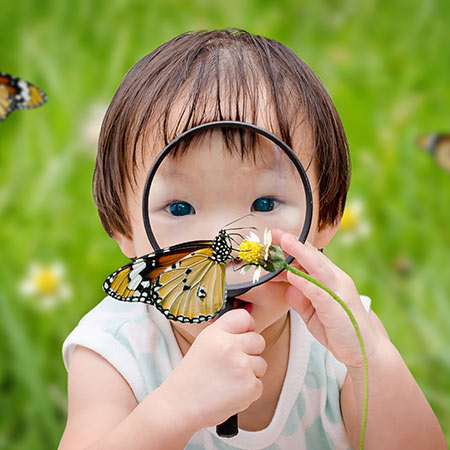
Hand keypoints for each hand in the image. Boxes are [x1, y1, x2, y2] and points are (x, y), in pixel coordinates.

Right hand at [160, 309, 266, 429]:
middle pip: (258, 340)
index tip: (241, 336)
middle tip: (232, 363)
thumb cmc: (192, 376)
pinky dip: (248, 391)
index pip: (245, 317)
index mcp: (216, 333)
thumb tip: (250, 325)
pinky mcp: (250, 387)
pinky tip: (231, 391)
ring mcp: (241, 366)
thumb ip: (226, 332)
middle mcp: (230, 346)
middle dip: (250, 352)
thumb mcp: (204, 343)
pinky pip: (259, 384)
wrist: (181, 405)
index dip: (246, 327)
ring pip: (261, 363)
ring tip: (229, 379)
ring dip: (250, 373)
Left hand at [276, 231, 384, 368]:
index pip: (310, 258)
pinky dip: (306, 282)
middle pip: (313, 257)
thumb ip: (300, 300)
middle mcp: (337, 281)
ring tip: (284, 242)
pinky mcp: (338, 308)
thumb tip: (287, 286)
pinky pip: (320, 292)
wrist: (366, 352)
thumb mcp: (313, 314)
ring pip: (318, 268)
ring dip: (300, 253)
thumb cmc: (339, 330)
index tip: (273, 239)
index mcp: (330, 280)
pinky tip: (292, 275)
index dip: (292, 247)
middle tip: (274, 232)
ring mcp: (339, 292)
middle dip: (293, 243)